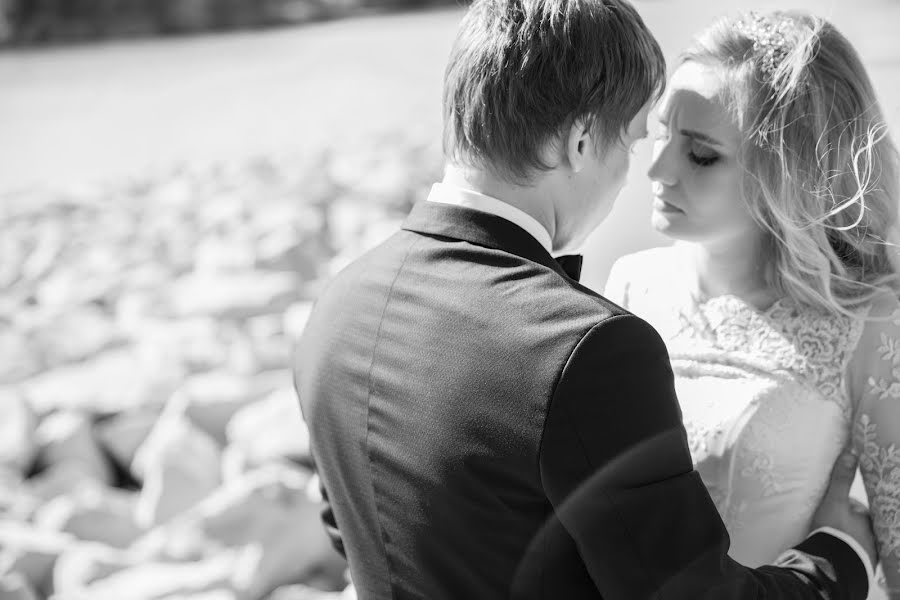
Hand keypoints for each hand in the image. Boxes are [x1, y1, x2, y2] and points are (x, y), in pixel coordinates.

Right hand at [811, 446, 876, 567]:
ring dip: (848, 538)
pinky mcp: (860, 567)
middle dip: (850, 522)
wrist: (831, 567)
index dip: (849, 505)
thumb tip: (852, 451)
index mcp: (870, 520)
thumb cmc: (834, 531)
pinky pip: (854, 555)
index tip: (839, 504)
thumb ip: (842, 478)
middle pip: (860, 524)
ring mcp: (868, 553)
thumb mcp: (834, 501)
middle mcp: (874, 537)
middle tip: (833, 521)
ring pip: (858, 540)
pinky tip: (837, 552)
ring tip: (832, 538)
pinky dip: (847, 552)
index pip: (860, 508)